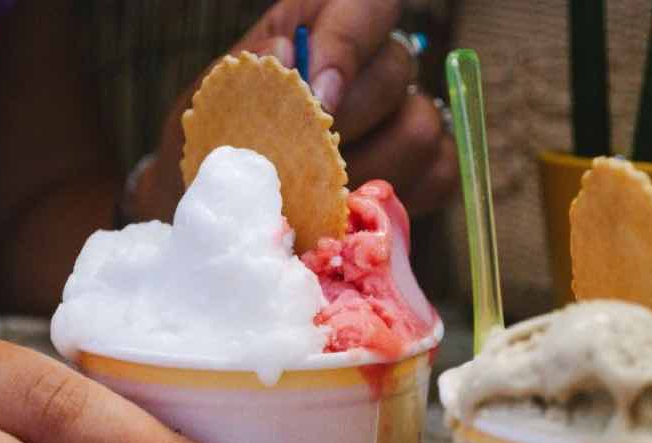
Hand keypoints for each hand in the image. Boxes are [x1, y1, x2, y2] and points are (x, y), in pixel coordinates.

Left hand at [136, 0, 457, 222]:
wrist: (227, 213)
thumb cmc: (217, 152)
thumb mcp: (212, 110)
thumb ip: (249, 78)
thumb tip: (290, 54)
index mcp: (317, 26)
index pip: (366, 3)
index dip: (349, 43)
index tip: (316, 98)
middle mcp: (370, 62)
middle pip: (395, 72)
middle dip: (346, 126)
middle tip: (301, 165)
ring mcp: (403, 114)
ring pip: (419, 128)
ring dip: (369, 169)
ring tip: (319, 195)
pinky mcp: (424, 166)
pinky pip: (439, 173)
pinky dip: (401, 195)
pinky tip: (356, 206)